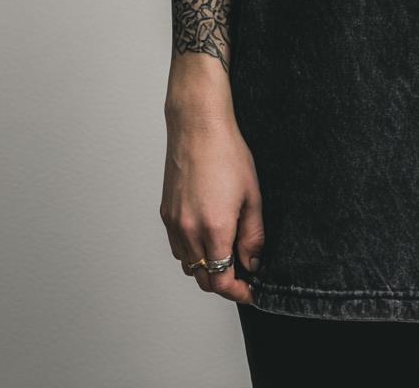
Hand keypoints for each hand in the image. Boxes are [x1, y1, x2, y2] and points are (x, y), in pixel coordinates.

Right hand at [160, 106, 264, 304]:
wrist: (198, 127)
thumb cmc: (227, 154)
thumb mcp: (252, 195)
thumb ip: (253, 235)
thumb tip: (253, 262)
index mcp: (214, 228)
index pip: (221, 280)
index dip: (237, 292)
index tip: (250, 291)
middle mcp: (189, 231)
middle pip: (203, 279)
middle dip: (224, 283)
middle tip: (243, 276)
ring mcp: (174, 223)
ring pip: (188, 265)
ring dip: (207, 269)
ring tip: (227, 254)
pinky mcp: (165, 214)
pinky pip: (177, 247)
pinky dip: (192, 253)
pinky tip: (207, 238)